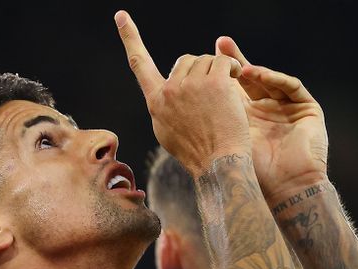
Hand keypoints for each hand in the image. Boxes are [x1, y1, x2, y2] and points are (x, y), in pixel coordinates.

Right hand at [115, 10, 249, 176]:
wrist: (217, 163)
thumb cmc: (197, 152)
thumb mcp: (168, 131)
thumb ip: (165, 106)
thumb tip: (166, 89)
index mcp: (155, 102)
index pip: (139, 64)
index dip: (130, 38)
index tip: (122, 16)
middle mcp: (169, 90)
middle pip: (184, 60)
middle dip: (200, 71)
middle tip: (212, 93)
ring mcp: (191, 85)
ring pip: (206, 60)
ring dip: (218, 71)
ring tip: (225, 95)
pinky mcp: (213, 82)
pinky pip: (223, 62)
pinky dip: (232, 69)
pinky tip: (236, 84)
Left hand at [216, 37, 328, 201]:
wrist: (284, 189)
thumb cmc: (250, 172)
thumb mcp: (222, 139)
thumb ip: (206, 119)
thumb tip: (173, 99)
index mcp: (244, 119)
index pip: (229, 89)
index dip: (217, 73)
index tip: (200, 58)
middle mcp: (266, 111)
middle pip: (248, 78)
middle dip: (233, 61)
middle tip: (220, 44)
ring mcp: (288, 109)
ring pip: (269, 80)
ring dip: (253, 70)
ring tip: (238, 68)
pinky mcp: (308, 109)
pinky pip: (291, 86)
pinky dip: (275, 79)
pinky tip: (257, 76)